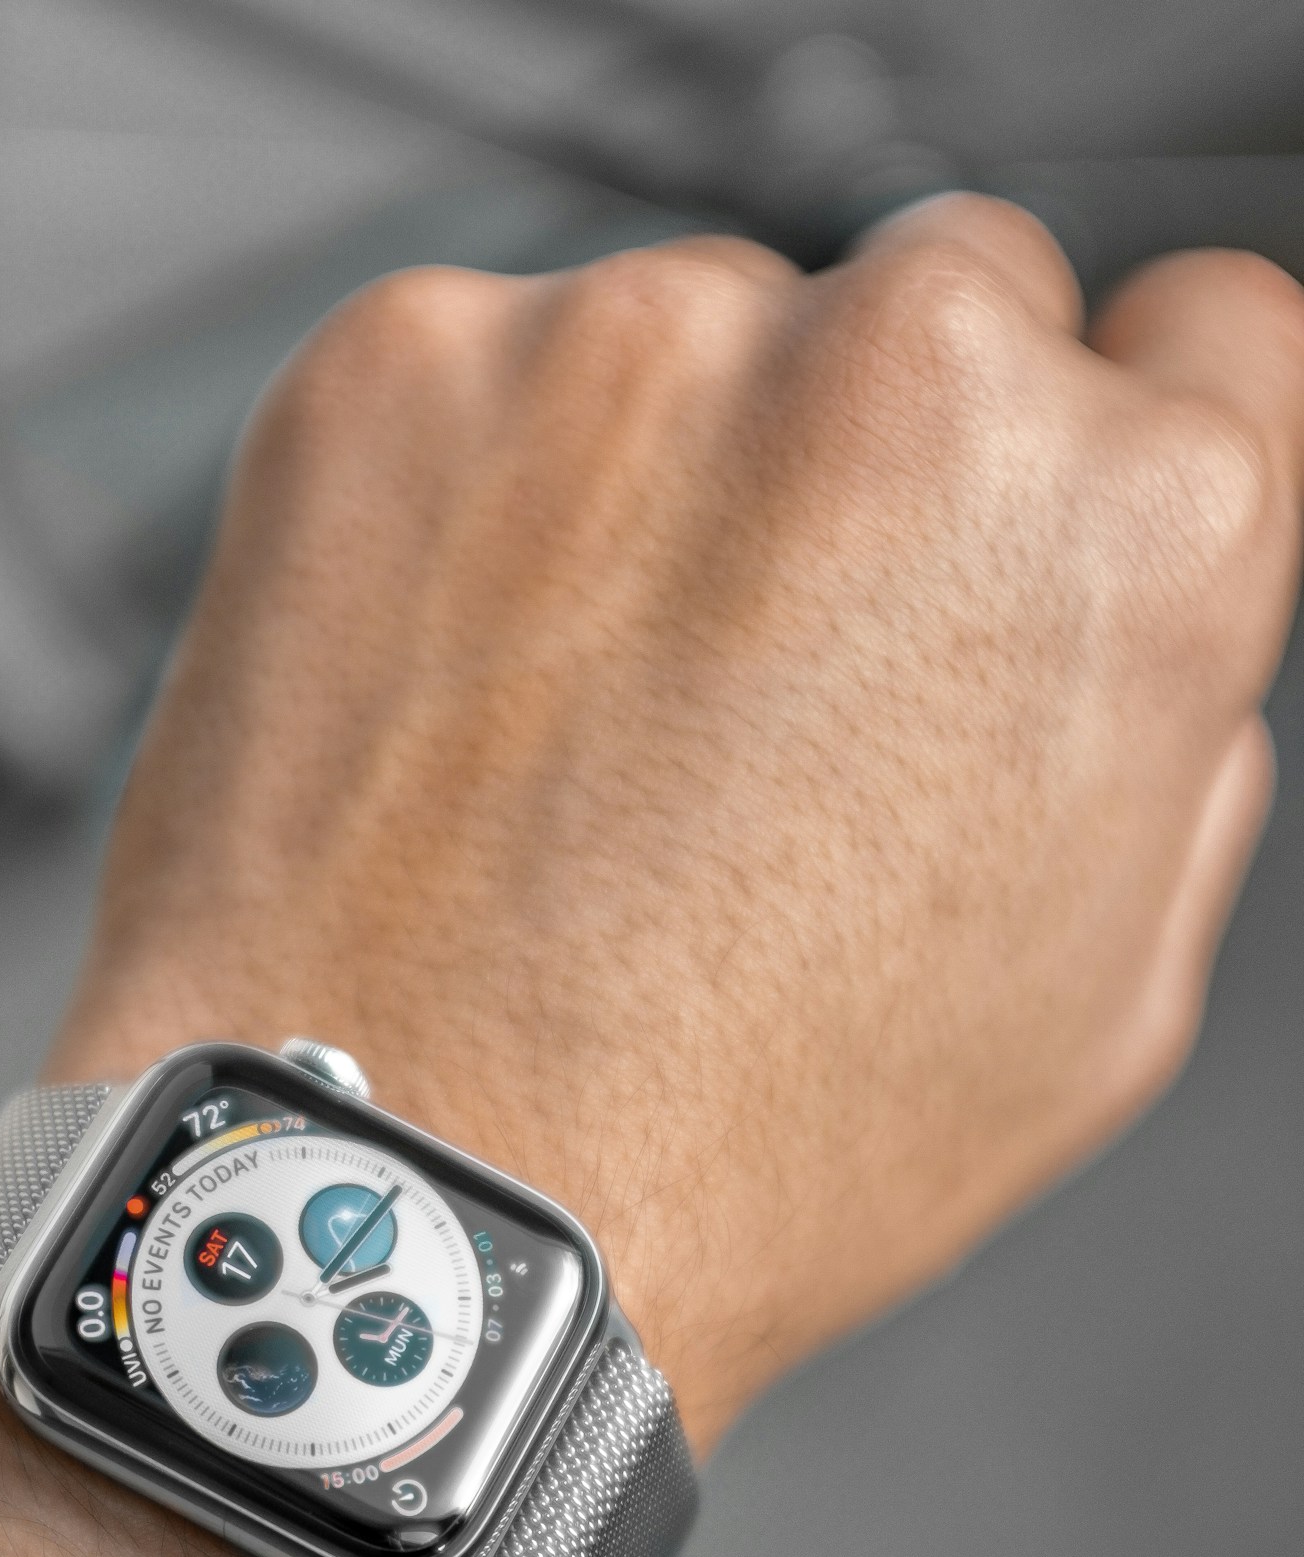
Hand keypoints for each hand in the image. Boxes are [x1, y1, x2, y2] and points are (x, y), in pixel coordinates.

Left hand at [51, 196, 1303, 1452]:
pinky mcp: (403, 371)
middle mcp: (901, 383)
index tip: (1009, 537)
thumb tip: (1137, 625)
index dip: (1110, 454)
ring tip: (576, 749)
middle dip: (878, 471)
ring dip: (659, 490)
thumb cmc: (722, 1157)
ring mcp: (634, 355)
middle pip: (945, 310)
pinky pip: (481, 384)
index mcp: (1128, 529)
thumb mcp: (1088, 1012)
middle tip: (760, 698)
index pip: (1202, 335)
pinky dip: (465, 505)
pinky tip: (453, 705)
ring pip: (697, 344)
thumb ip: (1168, 746)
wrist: (392, 1209)